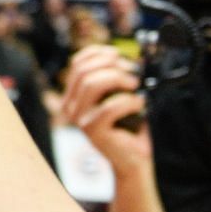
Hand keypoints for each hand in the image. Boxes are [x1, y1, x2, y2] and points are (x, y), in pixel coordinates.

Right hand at [59, 43, 151, 177]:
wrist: (133, 159)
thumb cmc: (129, 127)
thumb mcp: (119, 96)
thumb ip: (117, 78)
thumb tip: (130, 57)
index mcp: (74, 94)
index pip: (77, 62)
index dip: (98, 53)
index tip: (118, 54)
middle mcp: (71, 106)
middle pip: (83, 70)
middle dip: (111, 64)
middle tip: (132, 72)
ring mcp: (79, 119)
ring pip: (91, 84)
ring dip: (118, 79)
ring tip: (135, 85)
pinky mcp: (93, 131)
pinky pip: (109, 107)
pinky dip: (128, 101)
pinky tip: (139, 103)